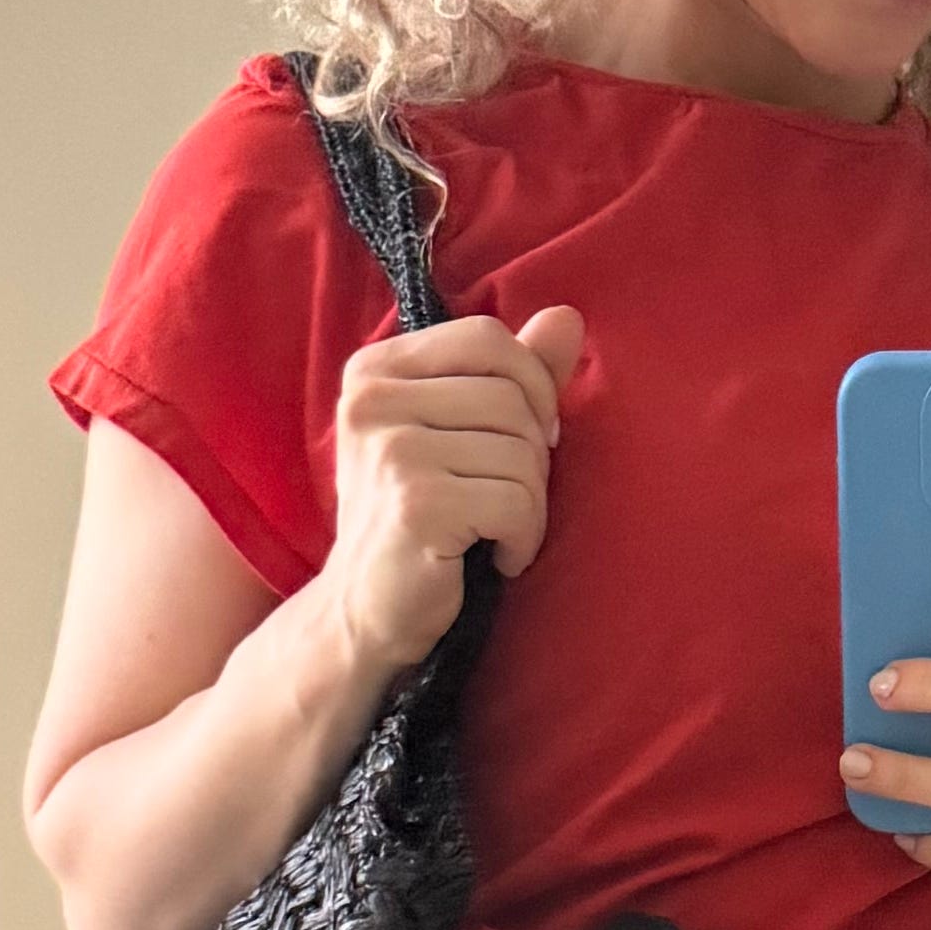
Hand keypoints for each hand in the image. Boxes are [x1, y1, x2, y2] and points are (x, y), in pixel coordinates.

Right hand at [325, 303, 585, 673]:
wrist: (362, 612)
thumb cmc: (415, 519)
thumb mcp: (456, 434)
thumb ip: (512, 375)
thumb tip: (568, 317)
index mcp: (376, 370)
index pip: (487, 339)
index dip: (531, 386)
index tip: (528, 439)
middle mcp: (373, 400)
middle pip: (511, 396)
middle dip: (533, 455)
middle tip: (507, 500)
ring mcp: (390, 451)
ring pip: (520, 452)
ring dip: (530, 504)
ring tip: (498, 533)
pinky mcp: (415, 504)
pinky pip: (516, 503)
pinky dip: (524, 539)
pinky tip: (498, 558)